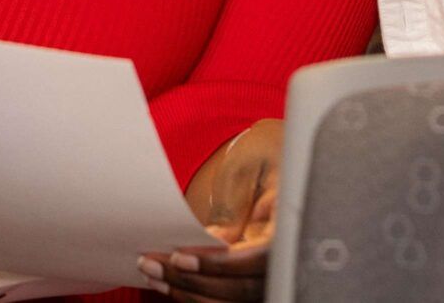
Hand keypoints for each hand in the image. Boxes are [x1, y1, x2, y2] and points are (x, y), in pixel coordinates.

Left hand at [142, 119, 279, 298]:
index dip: (220, 265)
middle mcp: (287, 255)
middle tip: (152, 266)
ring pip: (234, 300)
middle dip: (194, 282)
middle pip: (244, 289)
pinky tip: (169, 282)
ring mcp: (272, 272)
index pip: (260, 258)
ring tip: (154, 275)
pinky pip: (229, 298)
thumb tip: (215, 241)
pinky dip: (198, 295)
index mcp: (291, 224)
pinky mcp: (255, 278)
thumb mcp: (245, 167)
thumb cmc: (261, 156)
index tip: (180, 258)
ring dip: (192, 293)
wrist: (272, 160)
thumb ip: (232, 206)